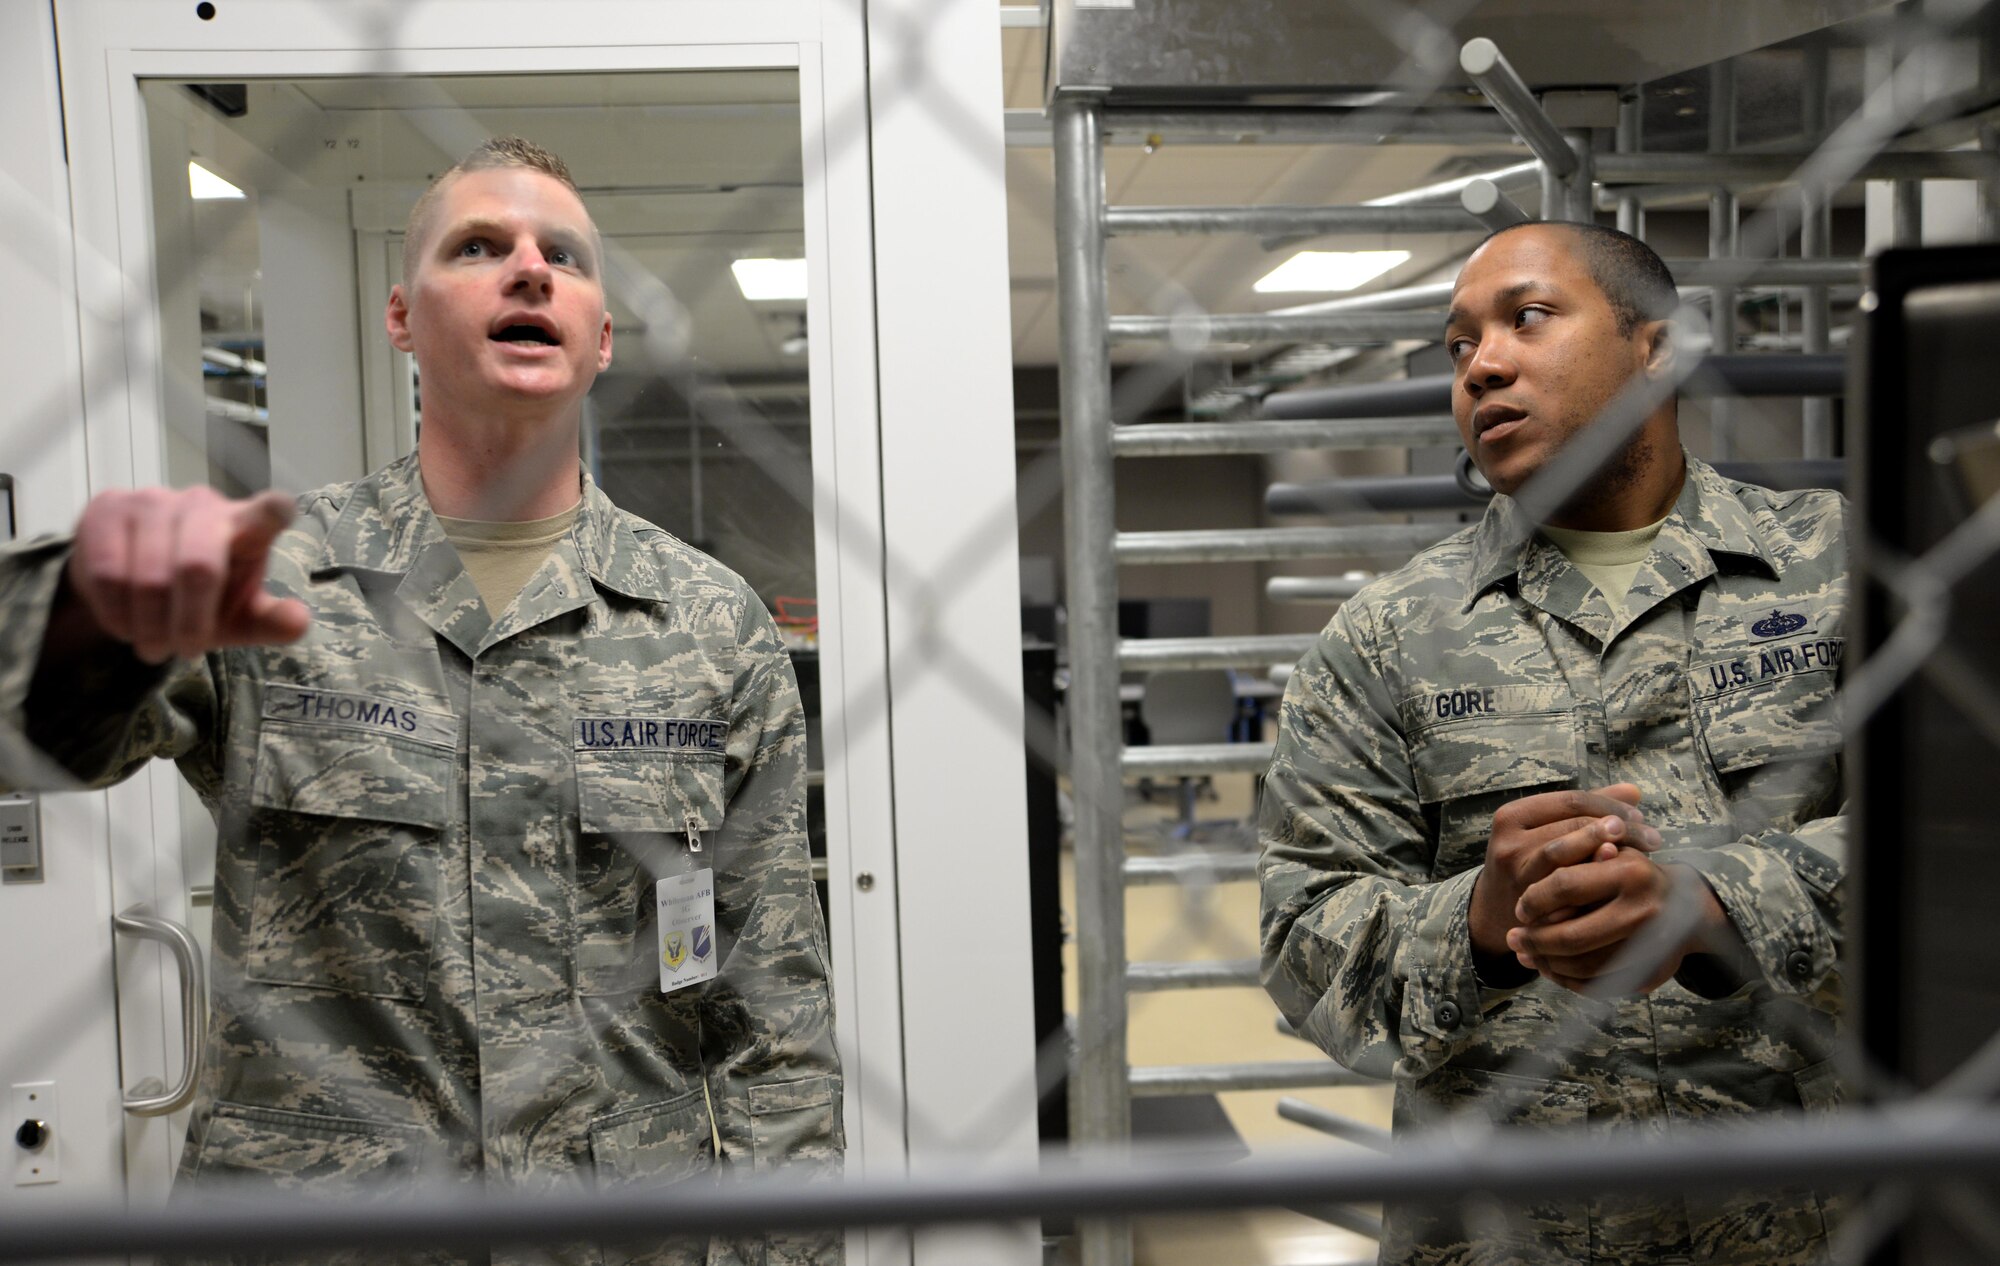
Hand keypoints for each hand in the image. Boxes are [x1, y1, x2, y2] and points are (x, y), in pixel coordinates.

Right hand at [63, 486, 310, 662]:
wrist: (130, 586)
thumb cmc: (201, 598)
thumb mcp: (239, 616)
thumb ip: (270, 621)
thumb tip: (299, 622)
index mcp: (247, 525)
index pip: (267, 511)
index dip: (273, 510)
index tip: (280, 510)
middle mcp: (202, 503)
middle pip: (197, 568)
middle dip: (189, 624)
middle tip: (183, 652)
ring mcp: (152, 500)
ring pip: (148, 577)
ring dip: (150, 627)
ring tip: (153, 645)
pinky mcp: (108, 508)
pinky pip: (107, 572)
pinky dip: (117, 613)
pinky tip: (125, 625)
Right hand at [1466, 784, 1661, 959]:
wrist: (1495, 911)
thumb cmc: (1530, 861)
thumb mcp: (1545, 828)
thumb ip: (1585, 810)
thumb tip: (1634, 792)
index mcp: (1512, 815)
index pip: (1571, 801)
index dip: (1610, 807)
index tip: (1640, 817)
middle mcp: (1509, 843)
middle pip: (1574, 826)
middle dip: (1619, 829)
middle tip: (1653, 839)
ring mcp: (1516, 875)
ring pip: (1572, 858)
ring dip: (1613, 853)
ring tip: (1644, 856)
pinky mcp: (1526, 902)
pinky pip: (1570, 890)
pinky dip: (1598, 883)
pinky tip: (1623, 882)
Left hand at [1508, 854, 1728, 994]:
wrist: (1687, 907)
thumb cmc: (1635, 874)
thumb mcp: (1611, 854)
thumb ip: (1575, 860)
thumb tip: (1528, 880)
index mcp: (1632, 873)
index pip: (1566, 886)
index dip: (1535, 900)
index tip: (1520, 908)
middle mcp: (1643, 911)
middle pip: (1572, 936)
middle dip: (1535, 940)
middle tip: (1513, 938)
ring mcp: (1650, 947)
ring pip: (1583, 966)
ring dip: (1547, 963)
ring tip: (1524, 954)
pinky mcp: (1650, 973)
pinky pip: (1599, 985)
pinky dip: (1568, 980)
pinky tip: (1548, 968)